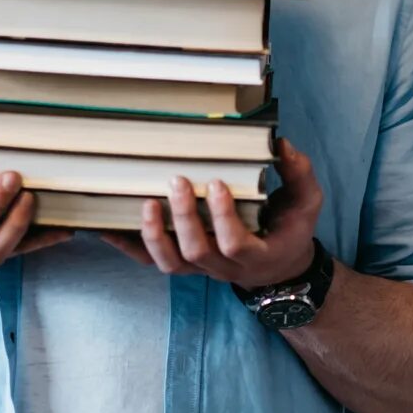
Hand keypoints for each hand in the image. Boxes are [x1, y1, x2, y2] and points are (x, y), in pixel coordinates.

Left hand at [102, 138, 321, 289]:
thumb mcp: (306, 204)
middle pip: (198, 251)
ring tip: (146, 203)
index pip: (235, 244)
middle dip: (184, 218)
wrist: (277, 266)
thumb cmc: (289, 230)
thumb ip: (299, 175)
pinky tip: (107, 227)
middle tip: (177, 181)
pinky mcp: (183, 264)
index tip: (216, 183)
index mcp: (256, 254)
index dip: (223, 217)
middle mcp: (224, 268)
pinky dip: (127, 246)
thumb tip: (282, 144)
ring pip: (170, 263)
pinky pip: (150, 261)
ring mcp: (200, 268)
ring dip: (154, 235)